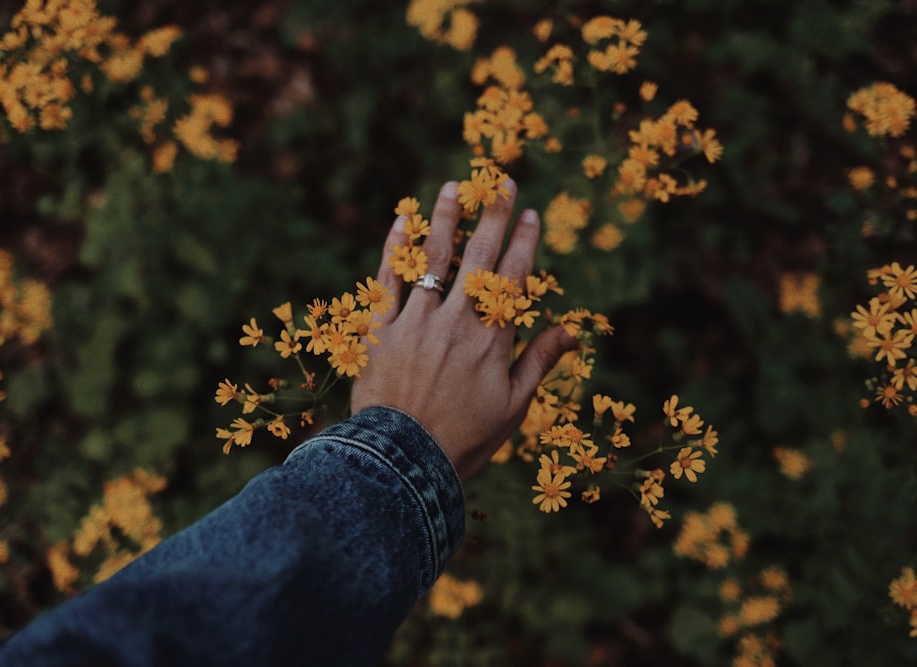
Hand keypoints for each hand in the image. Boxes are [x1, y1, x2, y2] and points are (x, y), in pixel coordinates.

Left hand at [351, 180, 575, 479]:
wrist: (403, 462)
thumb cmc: (464, 440)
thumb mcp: (512, 407)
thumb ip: (538, 362)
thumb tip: (570, 331)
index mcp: (492, 340)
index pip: (513, 278)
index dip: (524, 242)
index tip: (531, 213)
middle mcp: (456, 322)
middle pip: (478, 257)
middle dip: (492, 215)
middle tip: (501, 181)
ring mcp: (416, 322)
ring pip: (432, 259)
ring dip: (444, 218)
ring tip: (453, 186)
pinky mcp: (381, 329)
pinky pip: (386, 279)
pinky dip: (393, 247)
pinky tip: (401, 219)